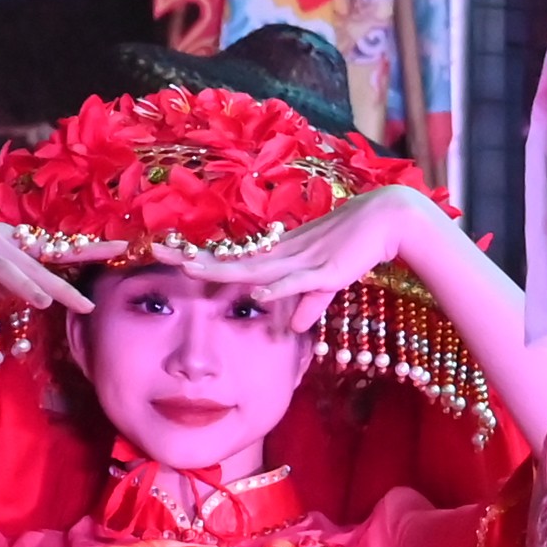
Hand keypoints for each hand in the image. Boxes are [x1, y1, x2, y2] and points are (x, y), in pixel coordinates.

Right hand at [0, 214, 108, 317]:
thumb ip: (10, 275)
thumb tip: (34, 294)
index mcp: (7, 239)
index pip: (53, 246)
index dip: (87, 248)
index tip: (122, 250)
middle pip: (34, 264)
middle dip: (62, 285)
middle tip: (88, 305)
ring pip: (3, 269)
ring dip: (24, 286)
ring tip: (45, 302)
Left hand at [158, 183, 428, 335]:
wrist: (388, 220)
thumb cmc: (356, 245)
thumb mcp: (328, 279)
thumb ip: (310, 302)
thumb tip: (297, 326)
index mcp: (279, 257)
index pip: (232, 260)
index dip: (201, 260)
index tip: (168, 258)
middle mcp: (282, 256)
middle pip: (230, 261)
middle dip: (194, 259)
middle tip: (157, 254)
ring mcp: (301, 261)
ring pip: (255, 270)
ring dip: (225, 271)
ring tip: (191, 270)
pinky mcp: (325, 270)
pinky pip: (297, 282)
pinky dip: (277, 288)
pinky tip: (256, 294)